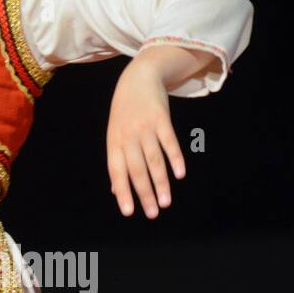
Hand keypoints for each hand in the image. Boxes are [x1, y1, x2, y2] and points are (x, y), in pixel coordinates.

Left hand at [106, 56, 186, 218]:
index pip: (117, 171)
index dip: (122, 191)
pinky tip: (180, 174)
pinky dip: (175, 158)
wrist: (137, 78)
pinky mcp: (161, 118)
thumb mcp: (116, 134)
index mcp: (114, 142)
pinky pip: (169, 141)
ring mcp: (144, 127)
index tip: (129, 212)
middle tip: (153, 213)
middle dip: (145, 193)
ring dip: (161, 182)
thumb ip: (118, 162)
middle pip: (137, 169)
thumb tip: (116, 190)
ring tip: (166, 202)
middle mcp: (127, 136)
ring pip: (153, 159)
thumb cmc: (125, 113)